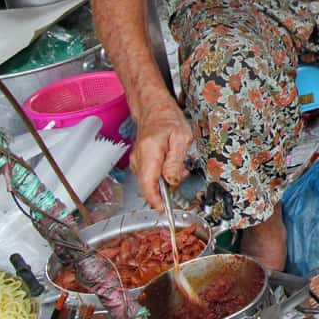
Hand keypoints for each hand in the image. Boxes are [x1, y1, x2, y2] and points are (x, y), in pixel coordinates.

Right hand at [129, 94, 193, 210]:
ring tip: (178, 165)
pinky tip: (171, 164)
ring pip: (151, 180)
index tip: (163, 209)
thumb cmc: (168, 119)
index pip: (148, 184)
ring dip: (165, 180)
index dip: (155, 200)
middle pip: (149, 185)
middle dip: (166, 188)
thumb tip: (172, 180)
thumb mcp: (181, 138)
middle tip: (181, 175)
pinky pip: (150, 174)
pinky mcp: (139, 161)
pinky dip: (161, 174)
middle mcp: (139, 159)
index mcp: (149, 153)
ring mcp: (137, 160)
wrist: (154, 108)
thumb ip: (176, 161)